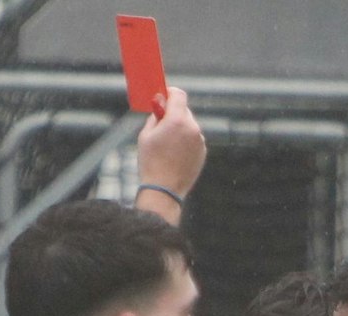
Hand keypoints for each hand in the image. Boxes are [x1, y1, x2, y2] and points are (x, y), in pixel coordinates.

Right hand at [135, 86, 204, 200]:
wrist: (164, 190)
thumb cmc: (151, 162)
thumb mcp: (145, 135)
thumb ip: (154, 116)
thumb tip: (160, 107)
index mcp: (177, 120)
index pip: (179, 94)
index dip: (170, 92)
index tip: (164, 95)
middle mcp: (192, 128)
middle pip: (184, 110)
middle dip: (173, 113)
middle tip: (161, 122)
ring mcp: (199, 140)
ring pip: (189, 126)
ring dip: (179, 128)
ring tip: (166, 145)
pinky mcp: (202, 152)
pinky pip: (193, 139)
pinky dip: (185, 141)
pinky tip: (174, 155)